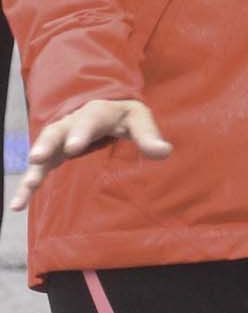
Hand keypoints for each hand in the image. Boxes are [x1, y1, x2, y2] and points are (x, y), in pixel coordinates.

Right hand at [11, 99, 171, 210]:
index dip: (81, 132)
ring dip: (35, 166)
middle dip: (48, 143)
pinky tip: (18, 205)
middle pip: (58, 130)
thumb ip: (149, 136)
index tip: (74, 147)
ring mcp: (60, 138)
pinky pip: (38, 169)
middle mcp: (73, 122)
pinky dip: (27, 186)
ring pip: (44, 149)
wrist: (105, 107)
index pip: (89, 120)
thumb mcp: (140, 120)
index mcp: (97, 112)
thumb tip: (164, 152)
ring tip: (28, 185)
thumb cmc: (124, 116)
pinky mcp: (53, 155)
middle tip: (38, 158)